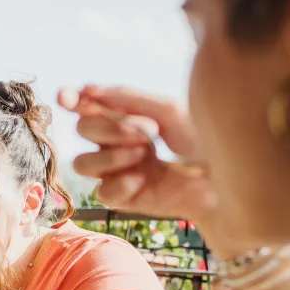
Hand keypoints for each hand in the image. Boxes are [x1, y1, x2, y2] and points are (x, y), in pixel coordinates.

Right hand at [58, 85, 216, 227]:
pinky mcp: (123, 200)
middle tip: (148, 133)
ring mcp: (117, 172)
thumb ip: (127, 99)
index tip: (66, 97)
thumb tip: (89, 89)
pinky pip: (102, 192)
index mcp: (126, 119)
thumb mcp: (166, 111)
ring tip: (143, 157)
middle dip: (110, 128)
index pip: (88, 107)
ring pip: (82, 163)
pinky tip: (144, 181)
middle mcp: (116, 144)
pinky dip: (122, 183)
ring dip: (111, 156)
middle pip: (82, 130)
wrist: (223, 180)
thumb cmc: (203, 142)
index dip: (72, 100)